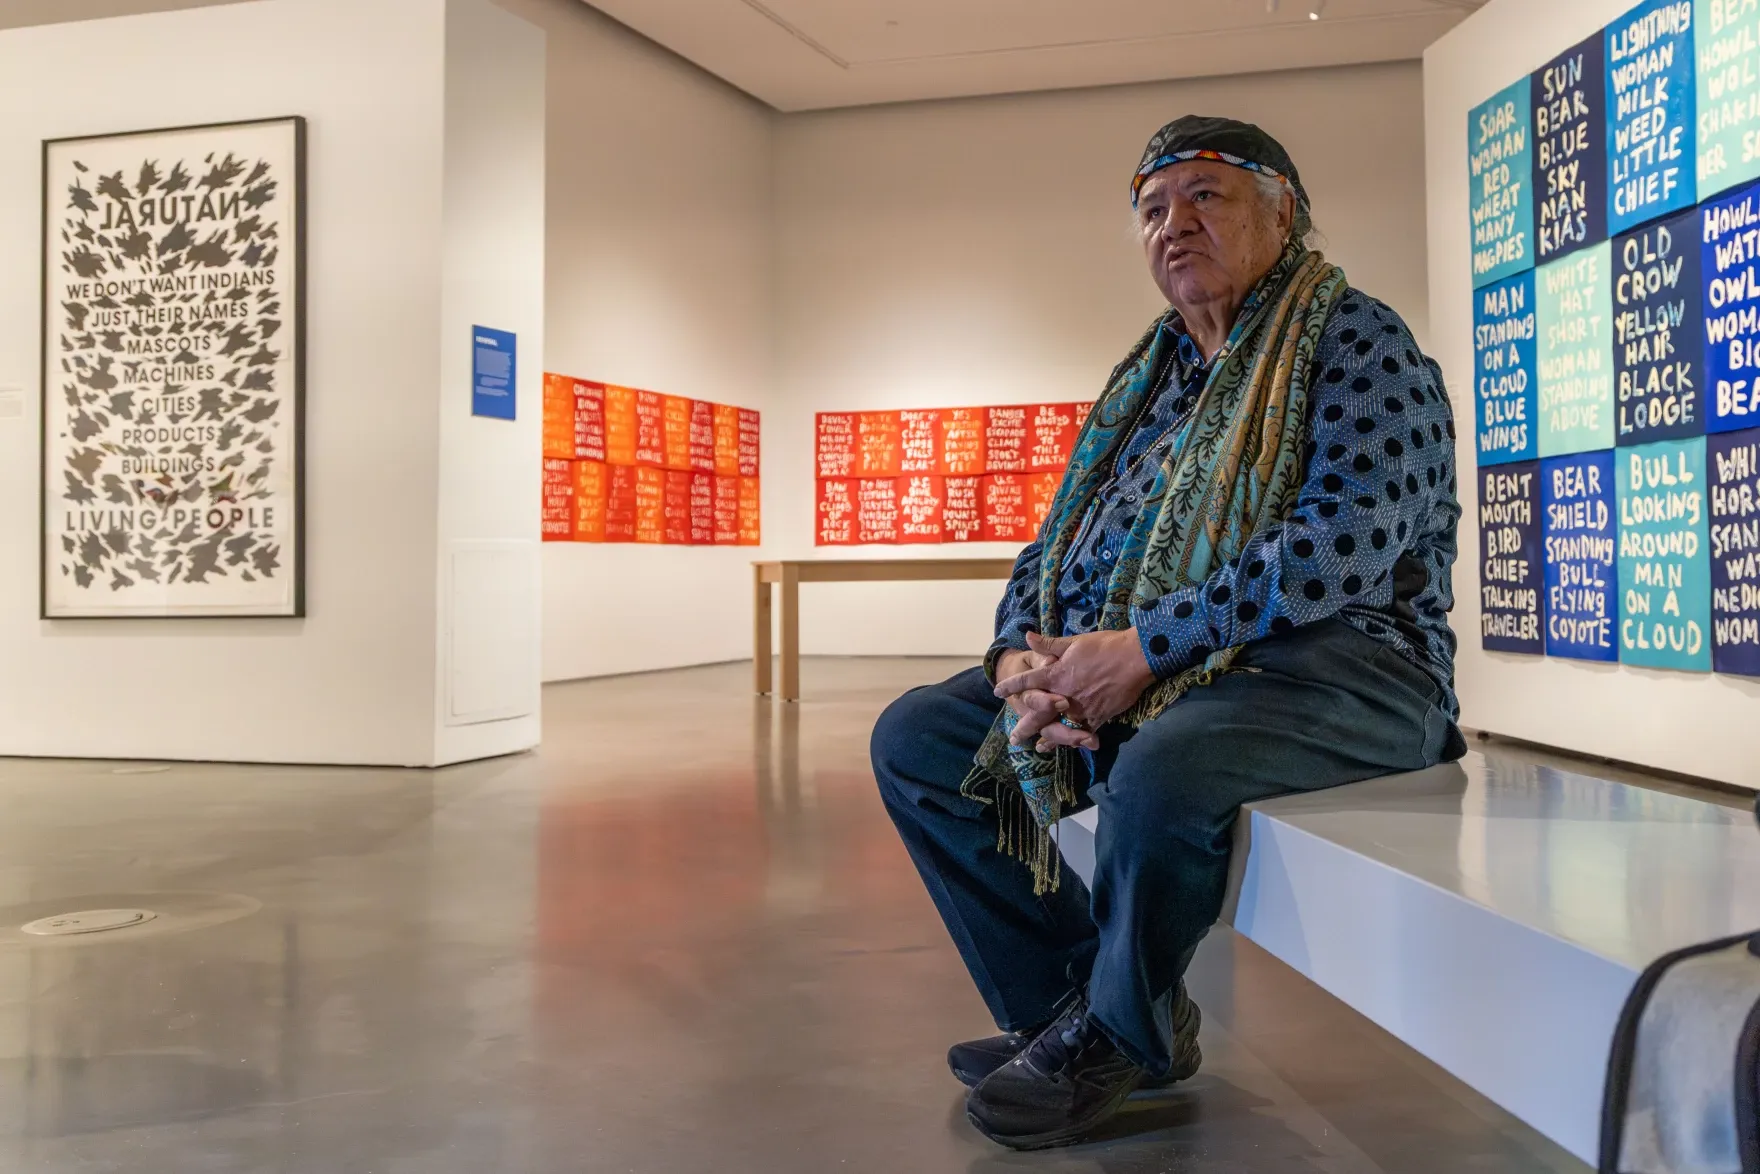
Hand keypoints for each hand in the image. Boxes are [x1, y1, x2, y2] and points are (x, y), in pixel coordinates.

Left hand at [994, 630, 1155, 732]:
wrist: (1136, 657)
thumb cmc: (1105, 645)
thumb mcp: (1075, 642)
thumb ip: (1050, 645)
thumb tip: (1028, 636)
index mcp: (1056, 674)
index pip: (1027, 681)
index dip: (1011, 686)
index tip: (998, 692)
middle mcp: (1064, 695)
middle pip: (1039, 714)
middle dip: (1025, 727)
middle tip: (1014, 738)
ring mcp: (1081, 708)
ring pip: (1061, 727)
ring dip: (1049, 739)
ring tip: (1039, 748)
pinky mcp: (1098, 717)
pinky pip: (1084, 732)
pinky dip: (1077, 740)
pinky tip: (1071, 747)